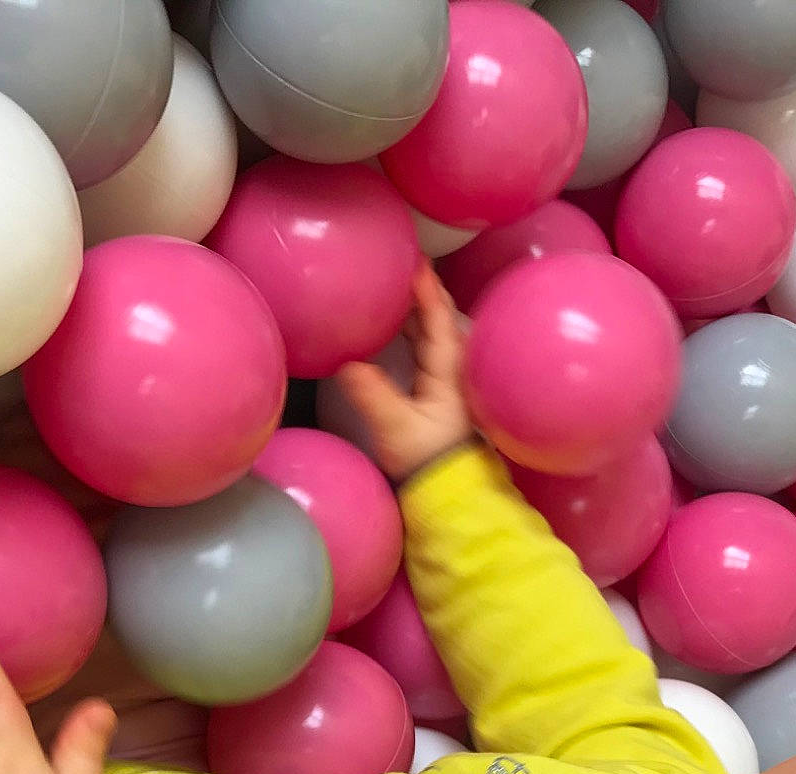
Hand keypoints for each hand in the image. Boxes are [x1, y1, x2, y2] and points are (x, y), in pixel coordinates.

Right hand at [332, 264, 474, 482]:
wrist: (447, 492)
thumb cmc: (426, 459)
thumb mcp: (395, 427)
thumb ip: (372, 394)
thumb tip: (345, 363)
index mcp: (447, 369)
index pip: (438, 317)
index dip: (426, 288)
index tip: (412, 259)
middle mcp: (450, 368)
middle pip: (437, 318)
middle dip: (420, 290)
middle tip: (397, 262)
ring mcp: (444, 379)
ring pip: (429, 332)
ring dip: (413, 309)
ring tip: (390, 285)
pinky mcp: (434, 391)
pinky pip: (422, 347)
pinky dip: (409, 330)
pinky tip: (391, 325)